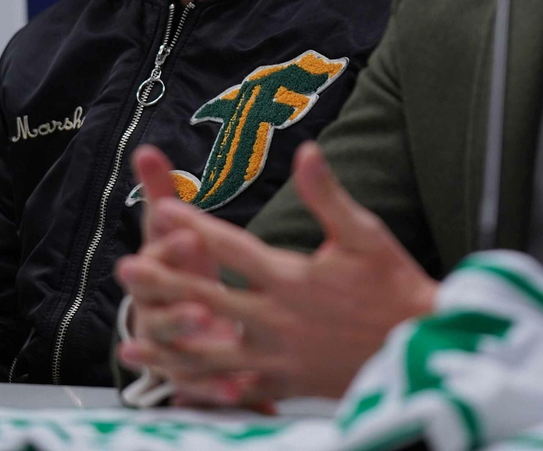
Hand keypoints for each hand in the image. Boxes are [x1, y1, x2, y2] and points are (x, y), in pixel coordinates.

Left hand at [117, 141, 438, 400]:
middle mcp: (275, 318)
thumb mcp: (365, 233)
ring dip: (167, 346)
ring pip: (209, 353)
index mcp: (290, 277)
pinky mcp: (286, 382)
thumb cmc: (394, 285)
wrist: (418, 346)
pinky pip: (234, 389)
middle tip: (124, 271)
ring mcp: (277, 355)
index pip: (231, 247)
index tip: (163, 209)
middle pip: (206, 299)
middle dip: (162, 284)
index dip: (194, 226)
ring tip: (130, 341)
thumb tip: (305, 151)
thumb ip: (328, 194)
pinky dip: (202, 391)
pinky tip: (175, 389)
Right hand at [119, 145, 259, 406]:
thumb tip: (145, 148)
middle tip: (193, 287)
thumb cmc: (180, 268)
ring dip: (186, 338)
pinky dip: (212, 390)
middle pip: (152, 305)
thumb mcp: (171, 230)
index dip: (169, 246)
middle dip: (170, 295)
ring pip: (169, 348)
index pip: (153, 256)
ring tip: (206, 328)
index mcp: (155, 272)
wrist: (184, 319)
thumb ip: (160, 192)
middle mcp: (154, 311)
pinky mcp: (190, 378)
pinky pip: (198, 388)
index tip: (190, 233)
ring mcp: (168, 347)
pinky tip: (234, 391)